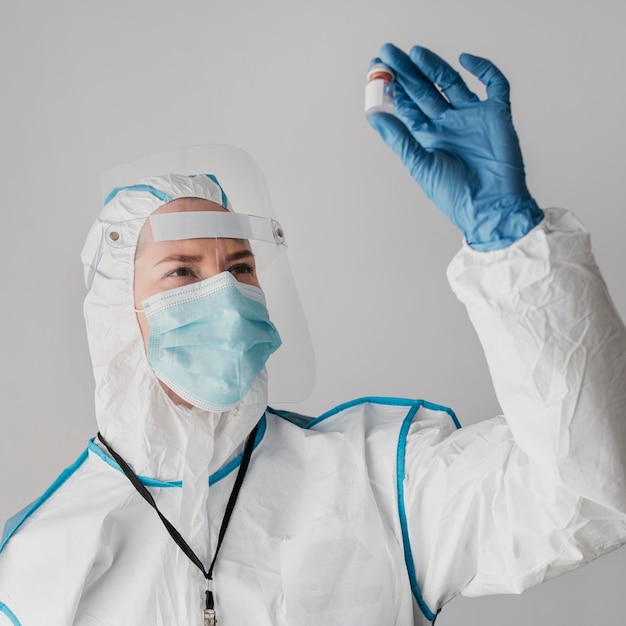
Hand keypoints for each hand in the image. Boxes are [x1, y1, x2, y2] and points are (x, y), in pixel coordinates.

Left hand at [368, 44, 542, 250]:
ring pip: (452, 83)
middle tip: (389, 53)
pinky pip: (494, 85)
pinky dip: (484, 69)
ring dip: (434, 68)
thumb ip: (399, 138)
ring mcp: (472, 118)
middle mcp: (448, 124)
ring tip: (415, 54)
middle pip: (425, 90)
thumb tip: (374, 116)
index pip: (408, 106)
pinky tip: (465, 60)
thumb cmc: (455, 194)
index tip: (377, 70)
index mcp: (428, 138)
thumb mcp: (420, 165)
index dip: (393, 88)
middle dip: (407, 72)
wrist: (490, 207)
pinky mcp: (497, 116)